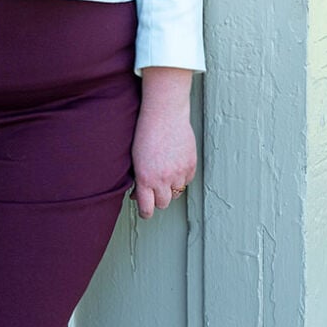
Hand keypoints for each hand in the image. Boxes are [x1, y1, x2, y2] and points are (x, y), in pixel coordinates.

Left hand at [131, 66, 196, 218]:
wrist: (164, 114)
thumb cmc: (145, 132)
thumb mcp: (135, 159)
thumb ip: (138, 179)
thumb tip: (138, 195)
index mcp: (145, 179)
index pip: (147, 210)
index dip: (145, 212)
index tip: (144, 210)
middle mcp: (163, 179)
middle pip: (163, 204)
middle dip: (158, 199)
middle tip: (154, 189)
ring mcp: (179, 173)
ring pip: (177, 193)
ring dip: (171, 188)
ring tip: (165, 174)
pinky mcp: (191, 165)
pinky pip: (187, 180)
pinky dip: (182, 176)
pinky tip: (175, 164)